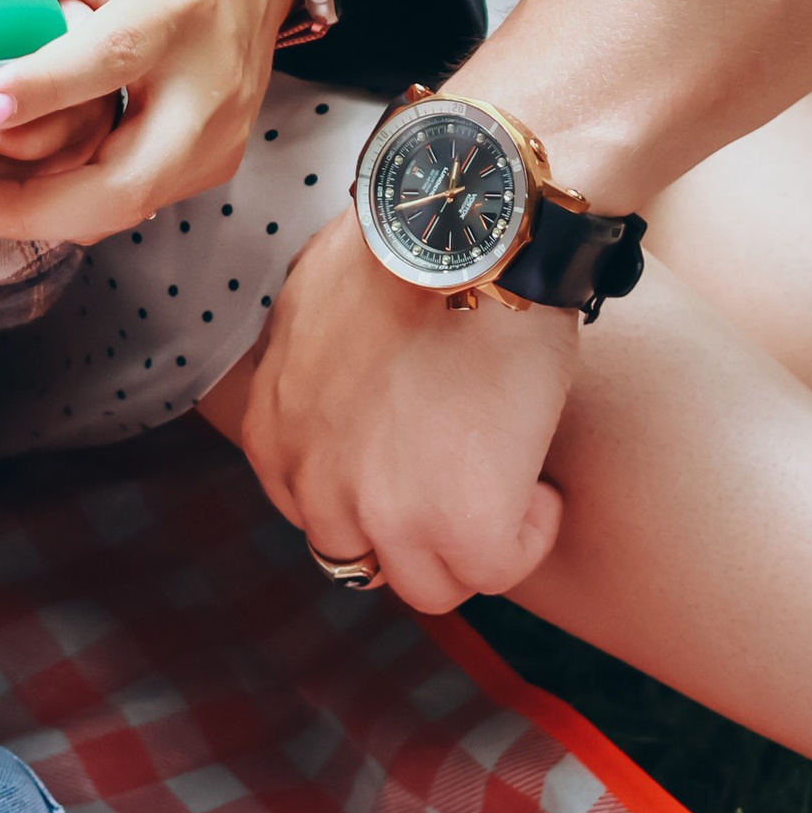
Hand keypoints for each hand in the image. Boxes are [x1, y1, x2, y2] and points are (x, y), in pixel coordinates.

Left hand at [0, 0, 297, 241]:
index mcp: (178, 5)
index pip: (107, 60)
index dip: (34, 94)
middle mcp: (210, 83)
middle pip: (124, 179)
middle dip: (28, 205)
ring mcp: (219, 133)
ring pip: (121, 206)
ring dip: (32, 213)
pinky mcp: (211, 162)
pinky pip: (129, 203)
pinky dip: (62, 207)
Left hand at [219, 210, 571, 610]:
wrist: (467, 229)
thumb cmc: (409, 244)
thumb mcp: (317, 303)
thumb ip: (313, 369)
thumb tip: (342, 380)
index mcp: (272, 433)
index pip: (315, 509)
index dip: (375, 489)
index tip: (420, 455)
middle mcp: (312, 483)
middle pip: (366, 556)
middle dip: (417, 523)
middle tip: (467, 470)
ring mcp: (380, 512)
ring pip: (429, 582)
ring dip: (472, 541)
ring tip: (509, 474)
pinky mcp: (459, 524)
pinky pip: (497, 570)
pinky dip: (528, 532)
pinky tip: (540, 480)